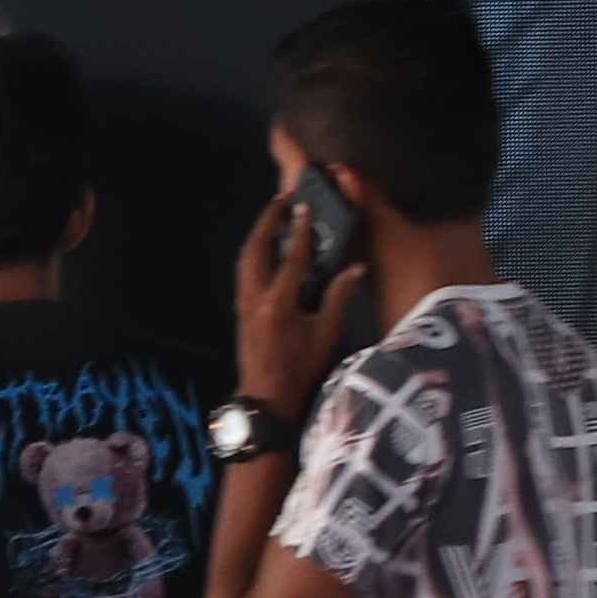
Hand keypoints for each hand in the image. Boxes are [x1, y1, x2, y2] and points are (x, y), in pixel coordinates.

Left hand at [231, 189, 354, 408]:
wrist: (266, 397)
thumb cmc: (300, 368)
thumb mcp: (326, 334)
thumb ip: (338, 297)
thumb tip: (355, 266)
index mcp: (277, 304)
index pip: (290, 259)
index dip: (299, 231)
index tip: (304, 207)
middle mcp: (254, 299)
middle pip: (254, 250)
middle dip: (266, 222)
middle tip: (281, 200)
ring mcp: (243, 304)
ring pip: (245, 260)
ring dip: (258, 235)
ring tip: (274, 216)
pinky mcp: (241, 309)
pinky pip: (245, 272)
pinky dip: (255, 254)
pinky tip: (267, 247)